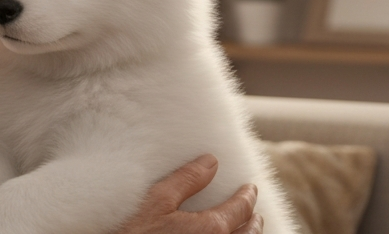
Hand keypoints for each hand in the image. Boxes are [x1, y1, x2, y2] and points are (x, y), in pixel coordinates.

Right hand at [112, 155, 262, 233]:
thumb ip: (187, 180)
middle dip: (253, 221)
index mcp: (211, 229)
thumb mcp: (157, 200)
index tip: (250, 188)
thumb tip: (211, 162)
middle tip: (255, 212)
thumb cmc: (133, 232)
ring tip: (247, 231)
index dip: (246, 196)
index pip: (239, 209)